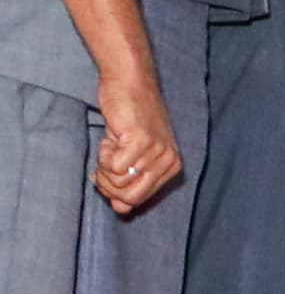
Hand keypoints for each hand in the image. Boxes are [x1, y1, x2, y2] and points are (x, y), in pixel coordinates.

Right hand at [92, 76, 180, 212]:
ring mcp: (157, 151)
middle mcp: (169, 160)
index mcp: (171, 166)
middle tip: (106, 161)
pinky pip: (114, 167)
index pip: (137, 200)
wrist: (129, 84)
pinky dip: (103, 155)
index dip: (115, 190)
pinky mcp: (141, 140)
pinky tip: (111, 138)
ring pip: (118, 182)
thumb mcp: (133, 155)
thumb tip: (122, 209)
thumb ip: (130, 182)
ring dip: (104, 166)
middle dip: (107, 184)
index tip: (111, 169)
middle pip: (128, 197)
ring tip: (112, 145)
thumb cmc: (129, 119)